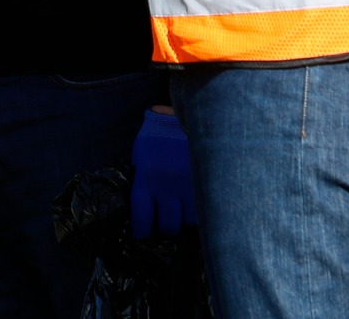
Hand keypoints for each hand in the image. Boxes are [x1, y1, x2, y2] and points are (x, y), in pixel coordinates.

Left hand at [128, 107, 196, 239]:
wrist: (190, 114)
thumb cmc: (159, 135)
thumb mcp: (142, 154)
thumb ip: (141, 178)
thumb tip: (142, 204)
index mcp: (145, 180)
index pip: (141, 218)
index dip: (143, 231)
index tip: (144, 234)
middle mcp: (166, 189)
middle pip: (166, 226)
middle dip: (164, 229)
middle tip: (165, 226)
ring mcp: (188, 189)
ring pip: (186, 222)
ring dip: (183, 222)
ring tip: (181, 217)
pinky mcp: (206, 187)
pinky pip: (203, 212)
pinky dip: (200, 214)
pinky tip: (196, 208)